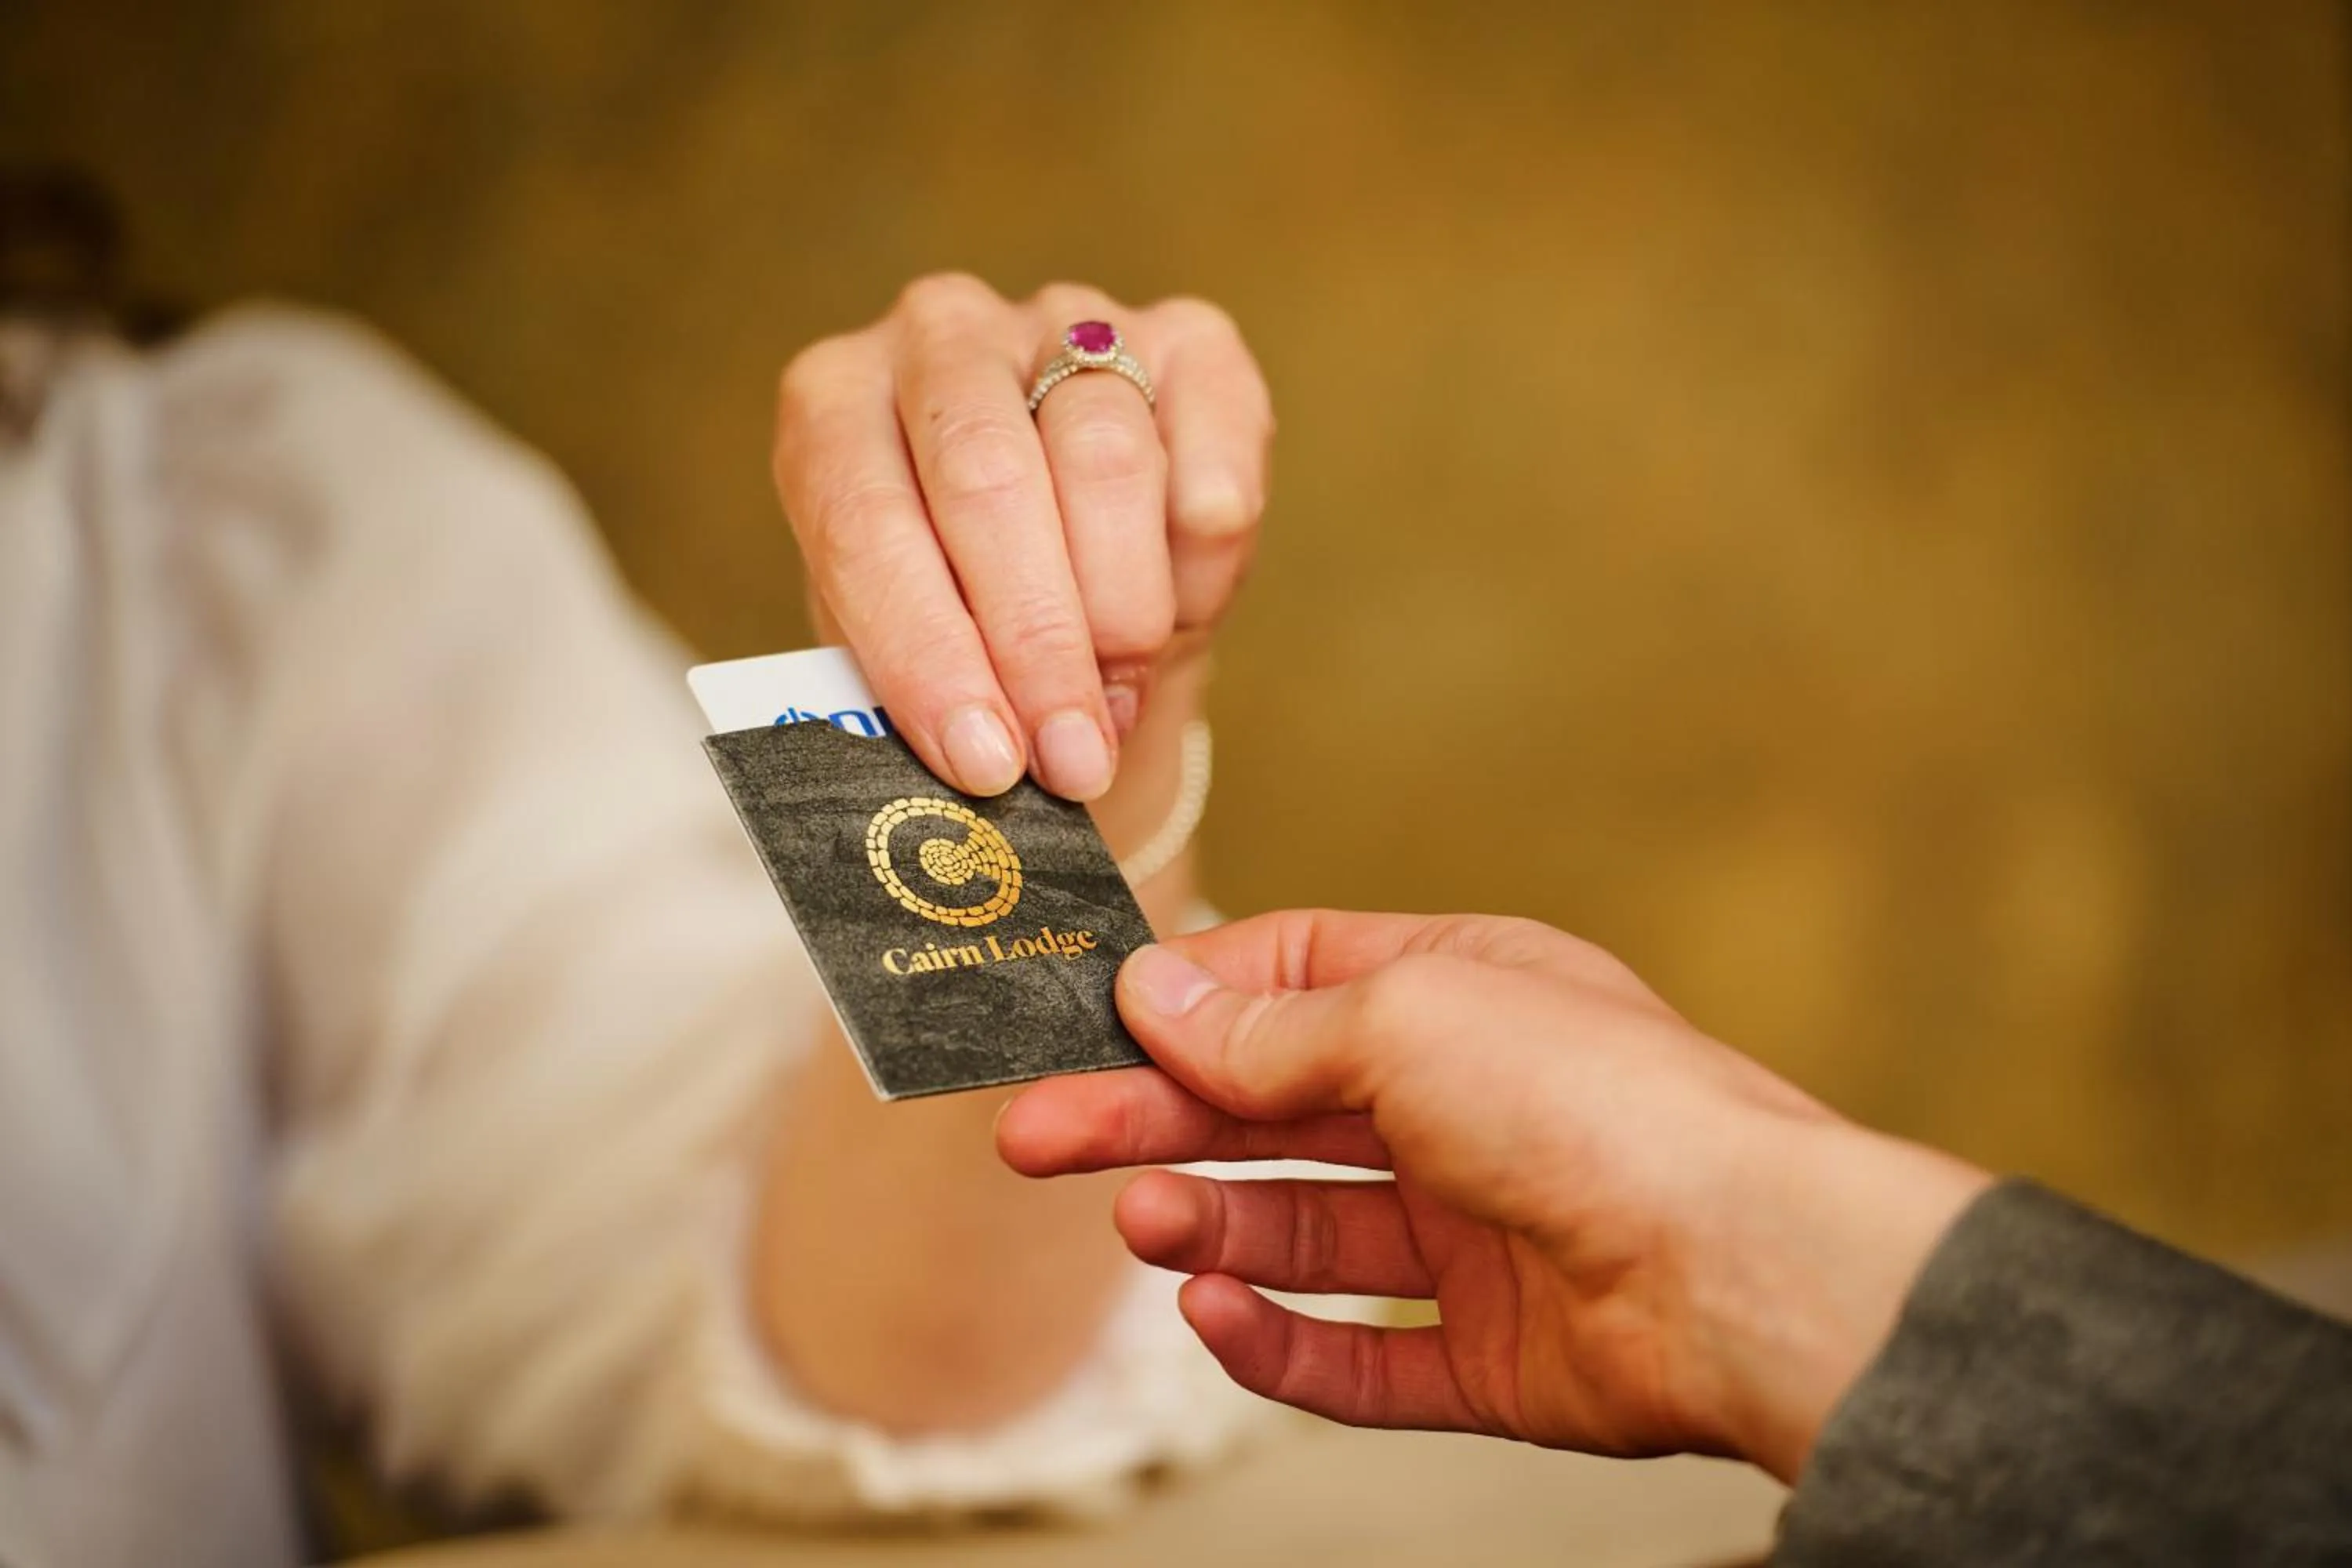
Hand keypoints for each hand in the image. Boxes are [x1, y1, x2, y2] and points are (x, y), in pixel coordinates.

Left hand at [772, 275, 1270, 801]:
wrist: (1068, 601)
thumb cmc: (963, 630)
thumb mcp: (912, 657)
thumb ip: (929, 689)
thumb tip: (992, 753)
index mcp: (834, 403)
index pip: (863, 519)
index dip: (925, 650)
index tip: (984, 760)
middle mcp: (939, 334)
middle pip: (985, 475)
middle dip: (1035, 639)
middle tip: (1072, 756)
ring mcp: (1064, 320)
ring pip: (1102, 452)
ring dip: (1122, 607)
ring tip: (1121, 706)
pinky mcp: (1186, 338)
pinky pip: (1213, 434)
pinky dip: (1205, 547)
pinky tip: (1188, 611)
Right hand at [996, 911, 1991, 1481]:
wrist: (1739, 1269)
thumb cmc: (1598, 1106)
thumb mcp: (1406, 1018)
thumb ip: (1270, 1027)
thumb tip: (1156, 993)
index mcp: (1460, 996)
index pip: (1290, 983)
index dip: (1186, 1004)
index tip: (1087, 1025)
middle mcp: (1465, 1109)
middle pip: (1273, 1113)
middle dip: (1154, 1120)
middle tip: (1037, 1137)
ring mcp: (1476, 1235)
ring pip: (1304, 1231)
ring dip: (1211, 1222)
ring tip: (1145, 1222)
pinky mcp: (1487, 1355)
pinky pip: (1355, 1355)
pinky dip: (1276, 1340)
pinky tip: (1215, 1311)